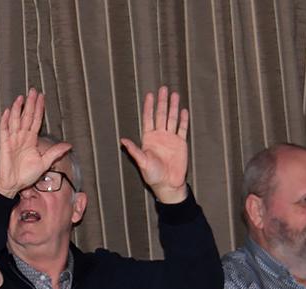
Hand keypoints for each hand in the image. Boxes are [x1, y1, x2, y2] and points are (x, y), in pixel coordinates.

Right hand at [0, 89, 71, 197]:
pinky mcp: (4, 144)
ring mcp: (12, 139)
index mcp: (31, 140)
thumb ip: (55, 153)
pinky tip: (7, 111)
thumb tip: (68, 145)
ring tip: (21, 98)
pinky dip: (5, 120)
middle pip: (26, 116)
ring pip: (15, 120)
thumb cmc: (25, 175)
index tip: (42, 97)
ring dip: (18, 109)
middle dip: (30, 104)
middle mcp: (21, 137)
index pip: (36, 120)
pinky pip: (4, 130)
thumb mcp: (44, 163)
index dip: (39, 109)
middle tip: (33, 91)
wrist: (12, 184)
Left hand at [120, 86, 188, 203]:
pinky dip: (183, 120)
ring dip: (173, 107)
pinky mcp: (181, 143)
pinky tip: (183, 110)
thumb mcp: (142, 162)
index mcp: (149, 139)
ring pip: (172, 119)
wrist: (168, 183)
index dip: (149, 107)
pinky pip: (182, 129)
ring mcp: (171, 138)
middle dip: (162, 102)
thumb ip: (134, 150)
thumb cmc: (153, 175)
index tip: (150, 95)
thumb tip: (122, 140)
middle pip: (161, 115)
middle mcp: (159, 136)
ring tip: (174, 94)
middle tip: (163, 88)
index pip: (148, 118)